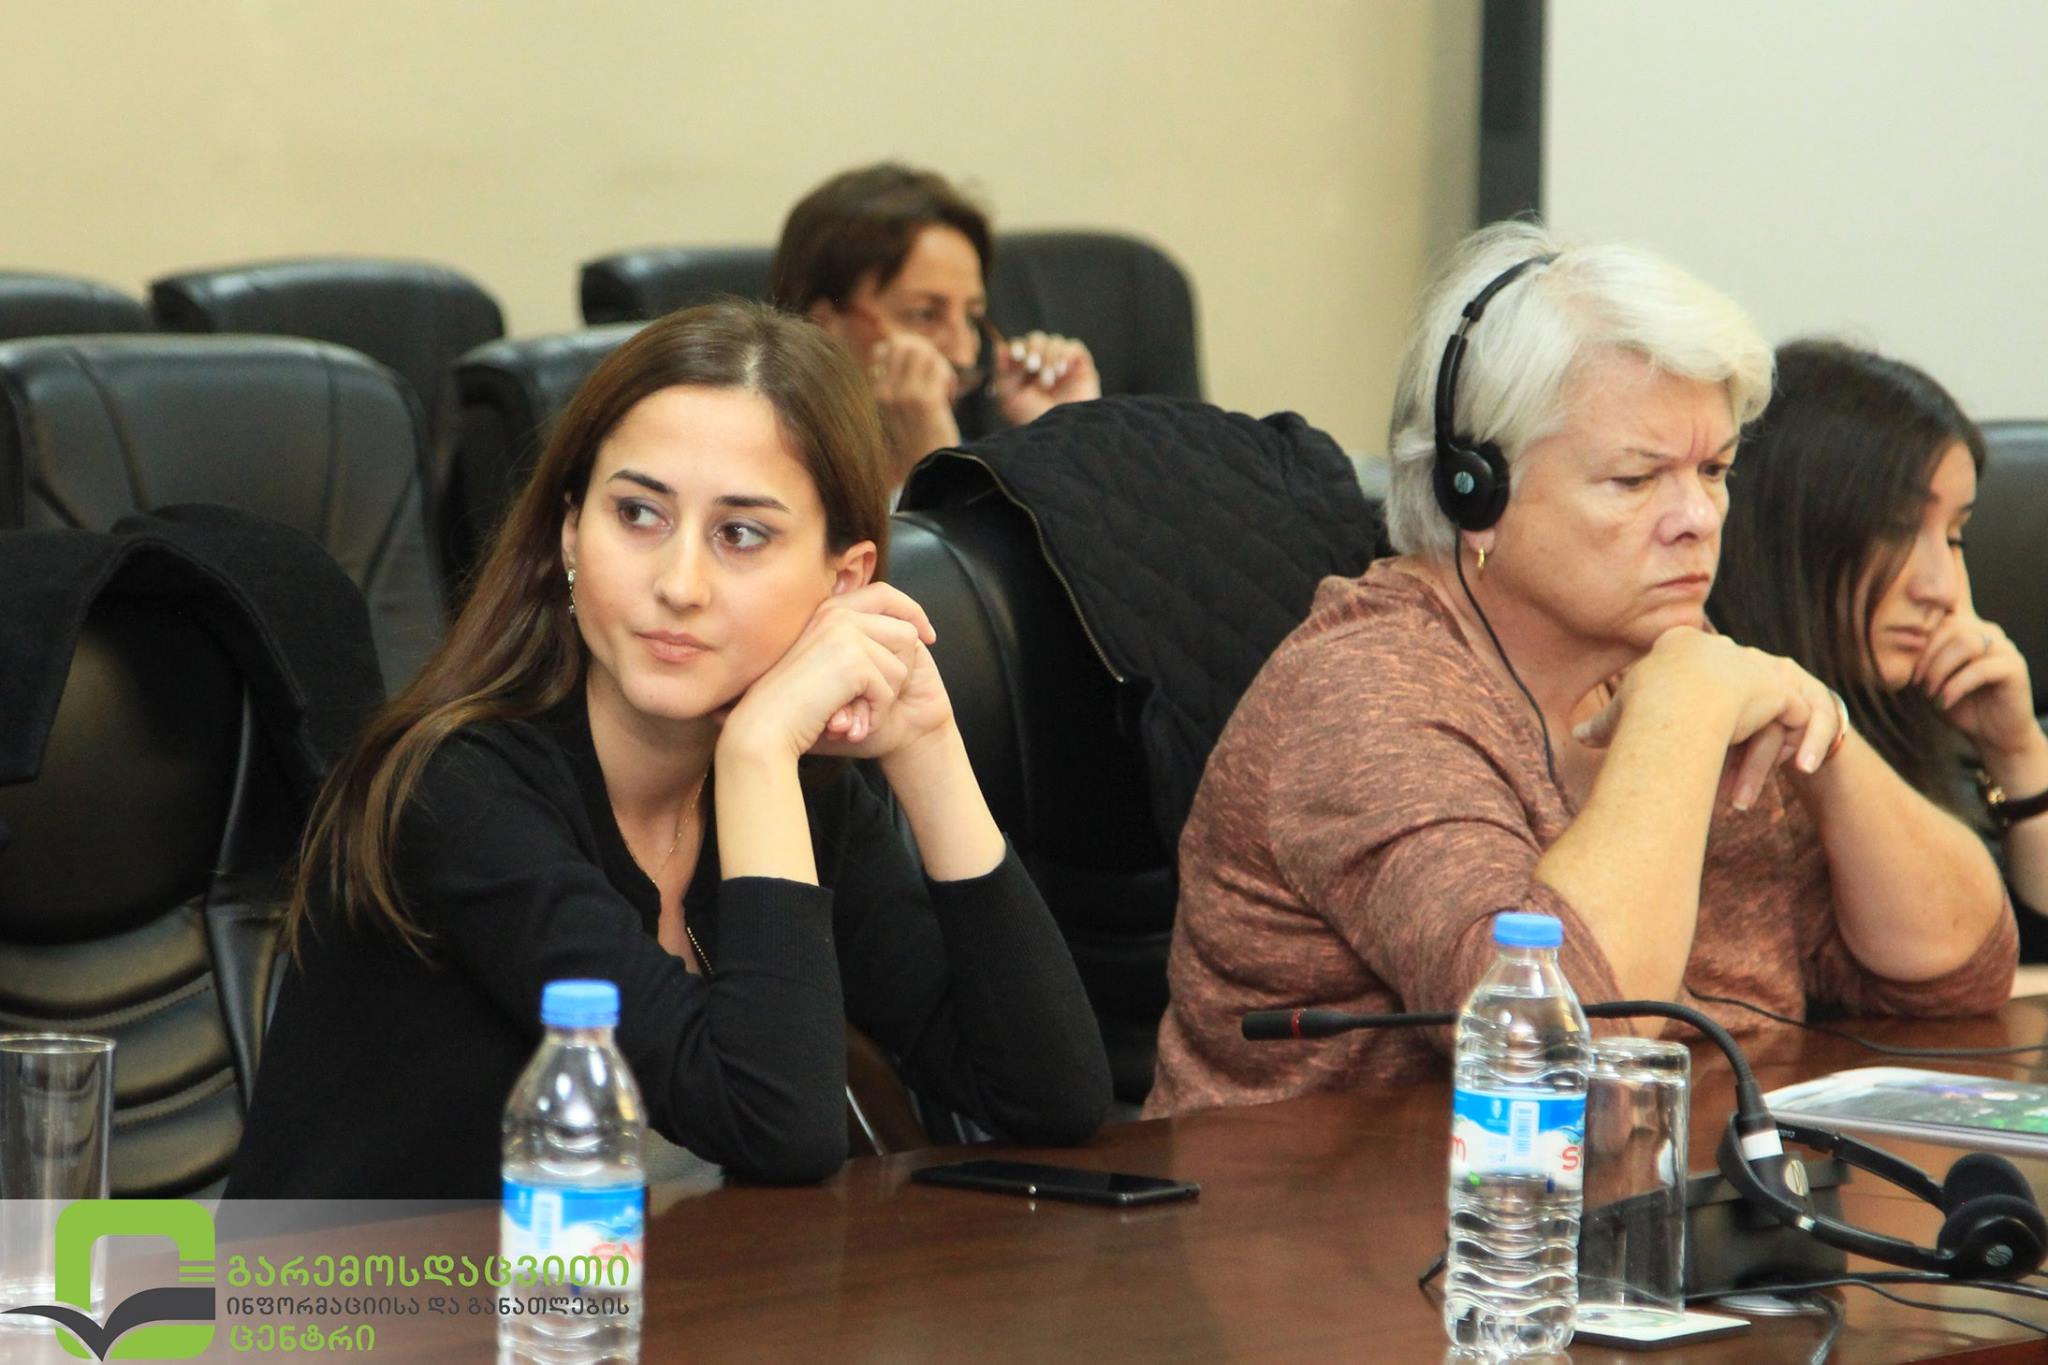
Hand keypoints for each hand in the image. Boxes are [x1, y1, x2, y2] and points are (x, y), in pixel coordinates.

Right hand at [718, 584, 944, 763]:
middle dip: (898, 672)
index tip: (928, 637)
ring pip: (902, 666)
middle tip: (872, 700)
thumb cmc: (793, 702)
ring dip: (884, 698)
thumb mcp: (824, 662)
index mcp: (829, 610)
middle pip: (905, 633)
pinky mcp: (853, 660)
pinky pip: (890, 689)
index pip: (886, 594)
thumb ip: (854, 641)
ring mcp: (845, 634)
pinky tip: (852, 721)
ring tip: (854, 712)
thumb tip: (908, 631)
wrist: (763, 727)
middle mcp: (838, 614)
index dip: (913, 613)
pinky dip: (876, 713)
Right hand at [867, 333, 961, 470]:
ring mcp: (904, 396)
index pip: (884, 349)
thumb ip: (897, 384)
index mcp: (875, 393)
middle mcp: (885, 392)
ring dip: (938, 365)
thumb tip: (908, 347)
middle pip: (905, 345)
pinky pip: (939, 368)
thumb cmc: (916, 441)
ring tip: (943, 385)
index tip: (920, 370)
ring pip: (924, 353)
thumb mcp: (896, 410)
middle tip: (936, 374)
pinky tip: (949, 395)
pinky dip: (948, 377)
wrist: (926, 471)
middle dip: (926, 353)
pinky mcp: (926, 401)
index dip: (906, 350)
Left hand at [991, 331, 1099, 424]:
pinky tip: (1060, 373)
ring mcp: (1062, 364)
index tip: (1017, 356)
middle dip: (1033, 350)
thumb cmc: (1032, 419)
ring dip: (1048, 357)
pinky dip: (1065, 355)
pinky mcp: (1081, 366)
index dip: (1017, 346)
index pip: (1019, 345)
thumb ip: (1001, 372)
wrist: (1060, 434)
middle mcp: (1043, 364)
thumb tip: (1000, 347)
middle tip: (1032, 367)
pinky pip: (1074, 347)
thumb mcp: (1009, 397)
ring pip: (1055, 341)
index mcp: (1023, 370)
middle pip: (1036, 338)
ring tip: (1048, 382)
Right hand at [1575, 627, 1844, 810]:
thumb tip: (1578, 738)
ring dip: (1779, 741)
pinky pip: (1805, 715)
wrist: (1674, 700)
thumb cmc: (1639, 708)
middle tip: (1742, 778)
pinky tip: (1804, 769)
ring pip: (1776, 704)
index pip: (1701, 677)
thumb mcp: (1620, 712)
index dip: (1708, 712)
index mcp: (1682, 646)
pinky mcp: (1781, 688)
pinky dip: (1811, 742)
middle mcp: (1724, 650)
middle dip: (1744, 735)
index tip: (1710, 745)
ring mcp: (1755, 665)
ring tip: (1788, 770)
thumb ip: (1606, 722)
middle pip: (1738, 692)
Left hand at [1914, 607, 2042, 762]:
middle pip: (1950, 626)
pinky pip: (1981, 669)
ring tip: (1930, 693)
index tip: (1901, 653)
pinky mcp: (2014, 667)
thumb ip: (1915, 660)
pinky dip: (1956, 686)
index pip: (1940, 611)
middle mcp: (1986, 631)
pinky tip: (1944, 701)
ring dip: (1939, 670)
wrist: (1990, 734)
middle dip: (1925, 656)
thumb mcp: (1926, 680)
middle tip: (1915, 683)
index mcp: (1965, 628)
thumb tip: (1885, 646)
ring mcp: (2004, 647)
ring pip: (1965, 643)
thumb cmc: (1955, 703)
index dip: (1919, 627)